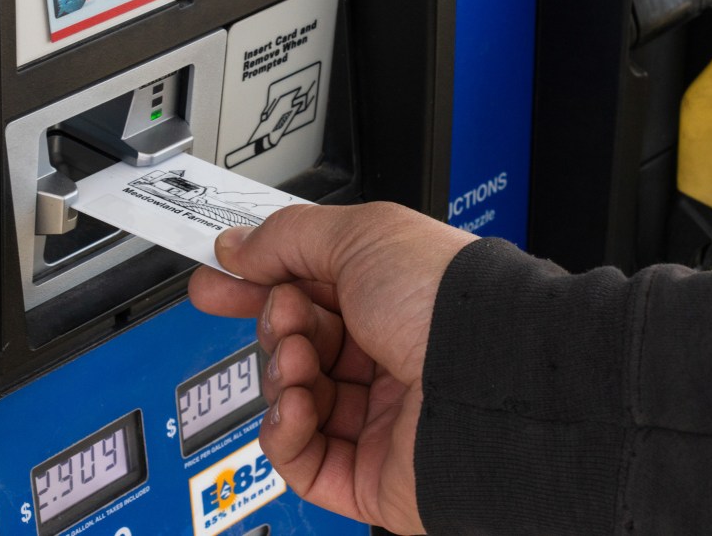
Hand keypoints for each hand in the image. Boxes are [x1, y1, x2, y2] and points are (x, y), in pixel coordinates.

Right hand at [188, 202, 477, 534]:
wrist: (494, 381)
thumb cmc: (448, 305)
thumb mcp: (361, 236)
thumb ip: (289, 237)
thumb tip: (239, 246)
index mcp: (391, 297)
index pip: (307, 289)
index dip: (258, 284)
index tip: (217, 281)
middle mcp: (388, 355)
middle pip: (295, 344)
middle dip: (274, 326)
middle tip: (281, 315)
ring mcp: (381, 417)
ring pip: (292, 399)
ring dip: (280, 375)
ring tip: (298, 362)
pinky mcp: (370, 475)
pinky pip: (301, 459)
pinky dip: (284, 432)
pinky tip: (296, 406)